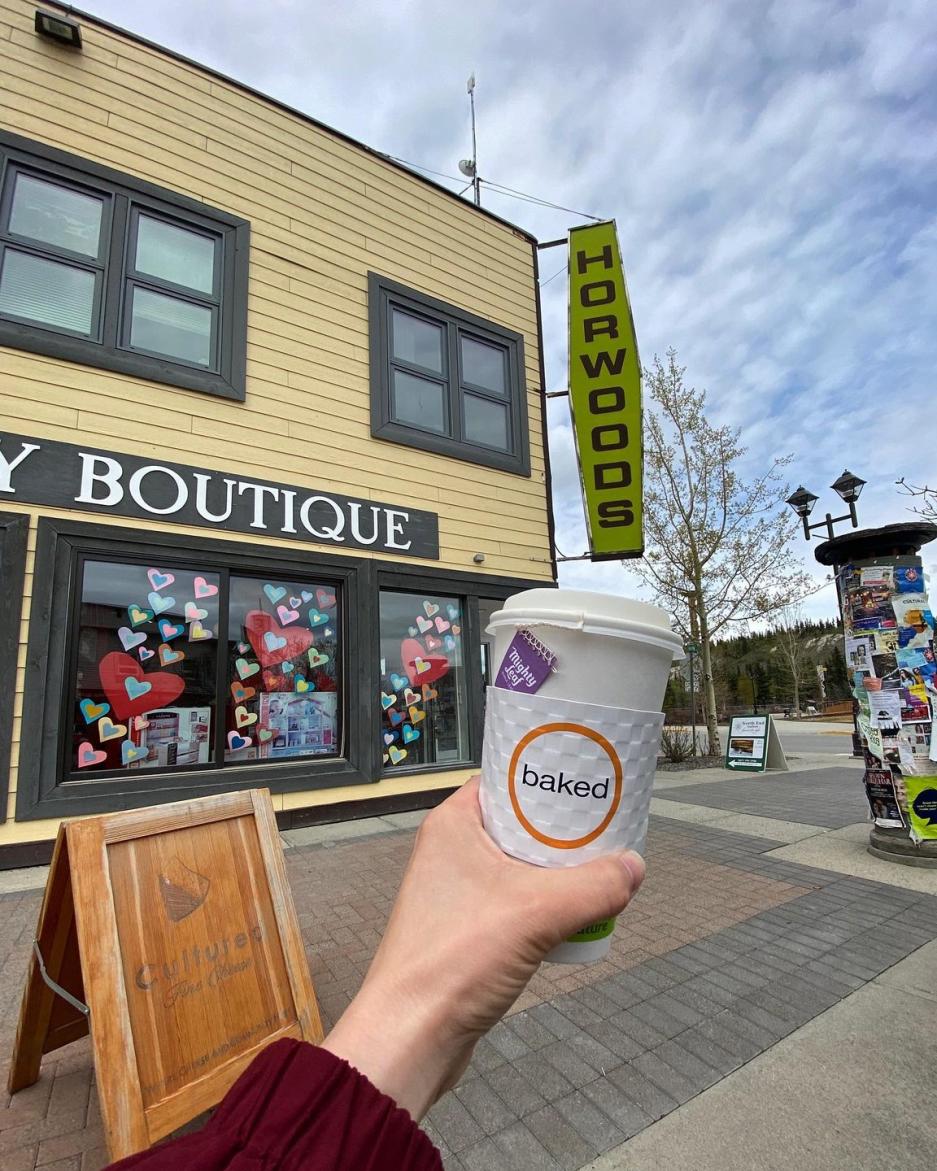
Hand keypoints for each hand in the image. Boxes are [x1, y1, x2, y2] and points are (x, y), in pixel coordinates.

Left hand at [321, 776, 644, 1118]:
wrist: (413, 1036)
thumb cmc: (459, 957)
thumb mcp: (538, 911)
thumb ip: (594, 887)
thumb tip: (635, 867)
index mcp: (453, 824)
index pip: (506, 780)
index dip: (547, 776)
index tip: (591, 780)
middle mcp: (452, 849)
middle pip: (519, 823)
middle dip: (564, 829)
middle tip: (608, 827)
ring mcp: (457, 890)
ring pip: (521, 865)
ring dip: (558, 870)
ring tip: (602, 868)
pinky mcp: (468, 927)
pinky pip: (516, 900)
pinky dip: (546, 903)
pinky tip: (577, 913)